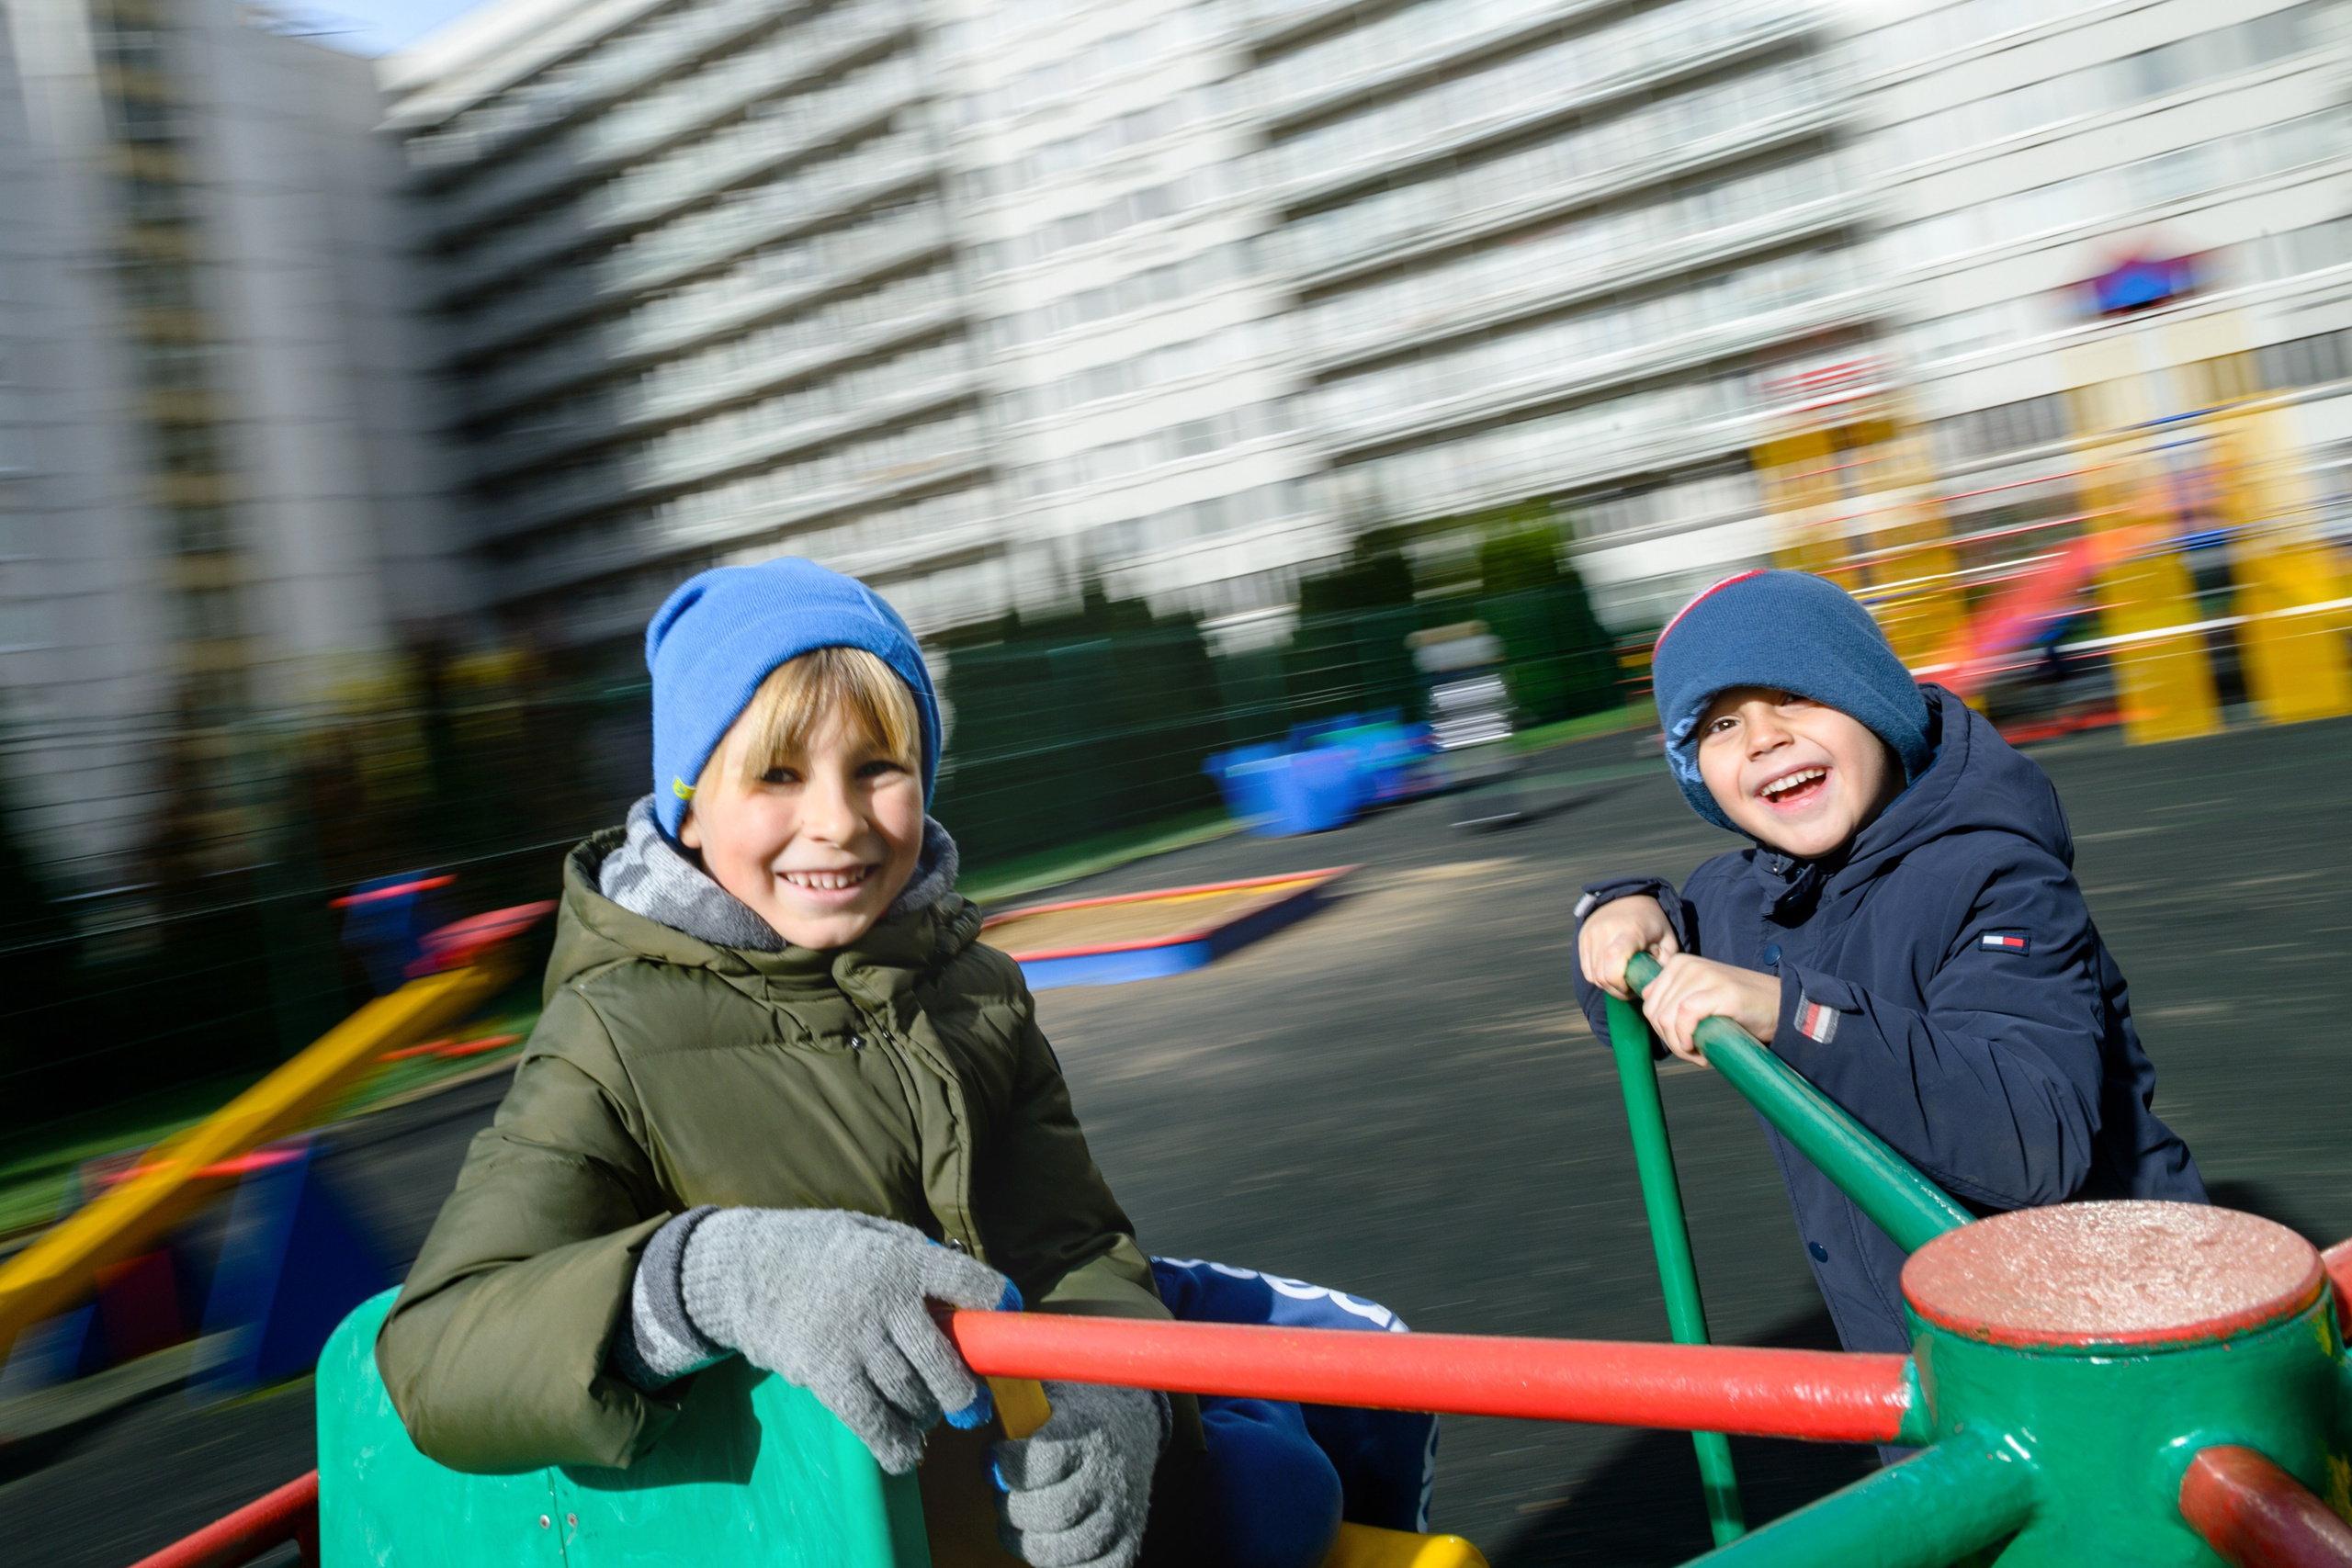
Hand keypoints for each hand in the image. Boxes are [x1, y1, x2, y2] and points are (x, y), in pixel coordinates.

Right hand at [680, 1208, 1012, 1473]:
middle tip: (971, 1405)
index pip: (970, 1282)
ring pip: (911, 1395)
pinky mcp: (826, 1374)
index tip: (1007, 1318)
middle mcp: (885, 1301)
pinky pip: (871, 1421)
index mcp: (903, 1260)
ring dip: (926, 1414)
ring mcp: (855, 1340)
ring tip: (926, 1414)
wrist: (749, 1270)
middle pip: (945, 1361)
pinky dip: (894, 1445)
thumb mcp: (873, 1234)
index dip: (996, 1302)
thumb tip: (966, 1292)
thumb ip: (918, 1257)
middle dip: (965, 1393)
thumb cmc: (822, 1252)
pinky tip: (904, 1453)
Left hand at [991, 1380, 1163, 1567]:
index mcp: (1089, 1433)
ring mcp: (1121, 1516)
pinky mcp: (1125, 1546)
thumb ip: (1014, 1403)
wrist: (1132, 1428)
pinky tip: (1043, 1540)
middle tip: (1002, 1493)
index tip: (991, 1456)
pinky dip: (1056, 1564)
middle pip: (1050, 1512)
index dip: (1004, 1464)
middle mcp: (1109, 1476)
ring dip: (1024, 1540)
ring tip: (1016, 1520)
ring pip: (1060, 1550)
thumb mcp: (1050, 1395)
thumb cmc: (1075, 1415)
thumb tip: (967, 1404)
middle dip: (1011, 1507)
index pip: (1042, 1461)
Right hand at [1577, 895, 1678, 999]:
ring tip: (1622, 980)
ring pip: (1593, 976)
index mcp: (1630, 931)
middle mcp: (1605, 931)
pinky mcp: (1582, 938)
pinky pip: (1586, 971)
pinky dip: (1598, 977)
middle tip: (1631, 987)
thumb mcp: (1668, 940)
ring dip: (1607, 985)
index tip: (1633, 987)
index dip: (1621, 983)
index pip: (1614, 959)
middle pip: (1602, 975)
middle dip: (1617, 990)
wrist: (1629, 898)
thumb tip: (1656, 985)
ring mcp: (1591, 934)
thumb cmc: (1651, 923)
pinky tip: (1611, 972)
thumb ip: (1666, 963)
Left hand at [1640, 954, 1781, 1065]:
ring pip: (1666, 1017)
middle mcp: (1688, 965)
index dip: (1662, 1030)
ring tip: (1700, 1054)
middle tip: (1694, 1052)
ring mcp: (1704, 975)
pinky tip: (1701, 1052)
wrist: (1781, 1009)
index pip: (1649, 1003)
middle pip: (1655, 1012)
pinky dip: (1687, 1040)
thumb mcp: (1701, 997)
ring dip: (1679, 1046)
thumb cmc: (1739, 1010)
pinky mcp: (1720, 990)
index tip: (1683, 1043)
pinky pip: (1684, 1017)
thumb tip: (1648, 1008)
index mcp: (1679, 965)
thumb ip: (1675, 998)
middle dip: (1670, 1040)